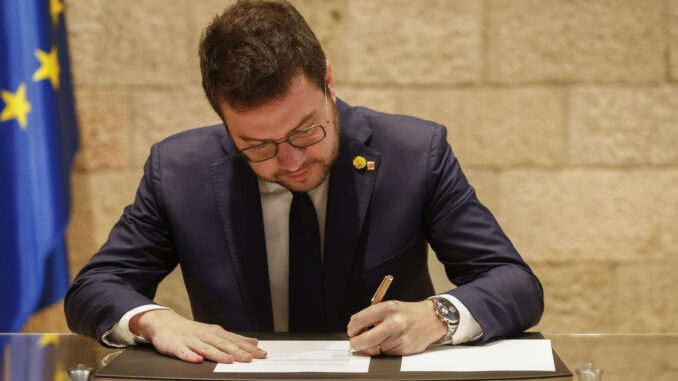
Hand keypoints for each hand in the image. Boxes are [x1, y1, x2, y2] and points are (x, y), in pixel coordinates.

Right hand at [129, 309, 266, 363]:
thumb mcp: (214, 332)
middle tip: (250, 359)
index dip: (248, 347)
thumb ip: (233, 338)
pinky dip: (191, 356)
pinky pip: (184, 352)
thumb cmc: (192, 330)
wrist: (165, 323)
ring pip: (206, 348)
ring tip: (229, 360)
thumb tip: (253, 342)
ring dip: (218, 354)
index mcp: (215, 332)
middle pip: (223, 344)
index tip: (261, 354)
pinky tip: (198, 360)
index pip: (235, 340)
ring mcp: (191, 340)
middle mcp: (205, 335)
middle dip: (237, 351)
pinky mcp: (177, 346)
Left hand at [347, 300, 446, 355]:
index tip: (351, 330)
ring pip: (374, 349)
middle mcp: (394, 323)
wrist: (432, 319)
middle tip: (354, 341)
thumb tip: (355, 327)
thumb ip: (373, 315)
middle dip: (355, 343)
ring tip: (373, 340)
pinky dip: (381, 351)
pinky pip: (384, 354)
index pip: (360, 319)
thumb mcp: (390, 306)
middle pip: (364, 340)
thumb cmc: (409, 313)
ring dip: (369, 347)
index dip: (352, 327)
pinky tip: (386, 343)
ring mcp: (399, 338)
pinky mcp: (404, 349)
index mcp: (388, 308)